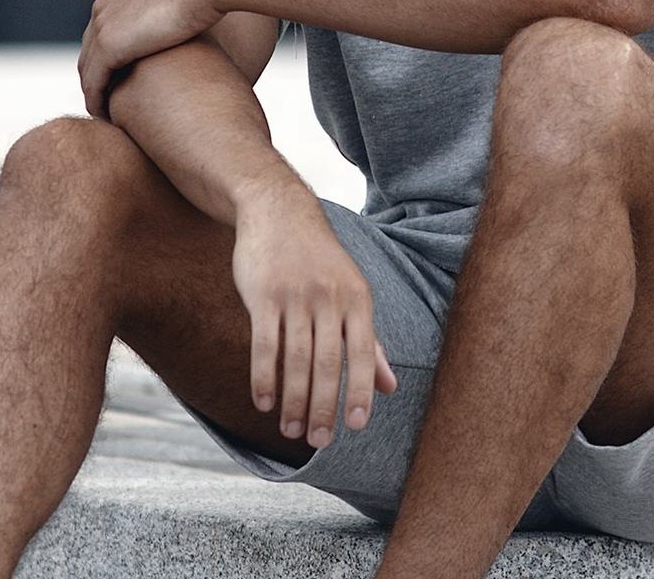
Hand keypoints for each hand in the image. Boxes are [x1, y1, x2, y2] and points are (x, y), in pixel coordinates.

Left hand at [78, 0, 223, 118]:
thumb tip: (198, 3)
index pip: (107, 24)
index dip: (113, 50)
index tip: (123, 72)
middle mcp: (105, 3)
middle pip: (91, 47)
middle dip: (98, 72)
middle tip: (109, 96)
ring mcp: (103, 24)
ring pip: (88, 67)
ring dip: (94, 90)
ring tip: (106, 111)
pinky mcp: (108, 46)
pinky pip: (94, 81)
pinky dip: (96, 100)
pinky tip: (105, 115)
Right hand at [232, 192, 397, 448]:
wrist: (280, 212)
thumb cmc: (319, 260)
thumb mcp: (353, 291)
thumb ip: (369, 340)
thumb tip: (390, 387)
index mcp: (358, 297)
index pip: (362, 352)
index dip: (360, 390)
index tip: (356, 426)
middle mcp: (329, 297)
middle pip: (327, 362)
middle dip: (323, 406)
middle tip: (319, 440)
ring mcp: (295, 295)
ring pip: (295, 359)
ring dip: (293, 399)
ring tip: (291, 430)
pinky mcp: (263, 294)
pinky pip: (264, 344)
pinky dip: (263, 377)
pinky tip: (264, 403)